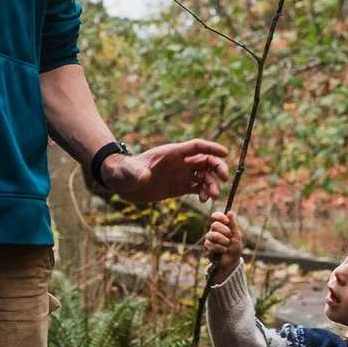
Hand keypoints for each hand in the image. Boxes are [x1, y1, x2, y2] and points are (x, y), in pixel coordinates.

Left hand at [107, 138, 228, 203]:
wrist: (122, 184)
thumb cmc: (124, 173)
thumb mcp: (129, 172)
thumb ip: (137, 172)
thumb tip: (144, 177)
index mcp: (172, 153)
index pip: (197, 146)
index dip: (212, 148)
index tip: (225, 153)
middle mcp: (180, 163)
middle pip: (206, 161)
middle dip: (217, 167)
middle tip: (224, 179)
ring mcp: (180, 175)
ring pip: (204, 176)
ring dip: (212, 184)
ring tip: (211, 197)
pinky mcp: (179, 188)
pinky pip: (197, 188)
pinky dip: (204, 193)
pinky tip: (204, 200)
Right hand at [204, 210, 243, 279]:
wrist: (232, 261)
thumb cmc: (235, 247)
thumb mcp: (237, 235)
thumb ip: (233, 224)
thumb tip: (229, 212)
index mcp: (220, 226)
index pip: (215, 216)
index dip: (219, 217)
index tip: (227, 221)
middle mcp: (213, 231)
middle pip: (214, 225)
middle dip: (225, 231)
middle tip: (230, 237)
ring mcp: (209, 239)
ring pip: (213, 235)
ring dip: (224, 241)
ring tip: (227, 246)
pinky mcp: (207, 248)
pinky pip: (212, 245)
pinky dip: (221, 248)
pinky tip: (223, 251)